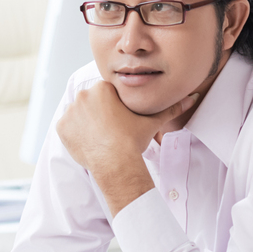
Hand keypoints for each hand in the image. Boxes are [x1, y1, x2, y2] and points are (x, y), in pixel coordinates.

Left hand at [57, 82, 196, 213]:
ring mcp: (70, 111)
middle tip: (110, 130)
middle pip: (90, 102)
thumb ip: (169, 108)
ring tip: (100, 137)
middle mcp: (83, 95)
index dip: (112, 107)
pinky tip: (89, 142)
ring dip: (86, 123)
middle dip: (98, 113)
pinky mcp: (61, 127)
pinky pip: (67, 128)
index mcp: (103, 88)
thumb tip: (191, 98)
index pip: (106, 93)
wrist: (116, 163)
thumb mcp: (151, 121)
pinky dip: (75, 134)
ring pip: (78, 114)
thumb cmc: (133, 140)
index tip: (118, 120)